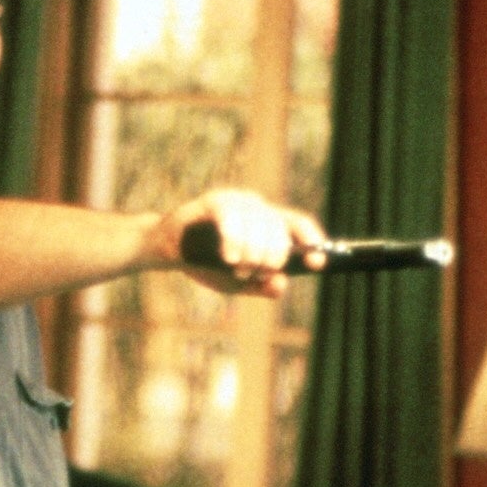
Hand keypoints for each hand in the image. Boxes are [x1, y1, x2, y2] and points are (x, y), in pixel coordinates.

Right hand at [156, 190, 326, 297]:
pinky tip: (229, 257)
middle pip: (278, 229)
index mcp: (267, 223)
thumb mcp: (237, 283)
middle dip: (271, 256)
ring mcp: (236, 201)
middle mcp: (256, 207)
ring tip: (237, 268)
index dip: (311, 241)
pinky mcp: (214, 201)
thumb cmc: (206, 263)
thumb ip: (260, 286)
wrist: (169, 251)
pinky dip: (233, 240)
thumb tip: (280, 284)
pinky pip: (231, 217)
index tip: (317, 262)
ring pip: (258, 223)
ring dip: (252, 251)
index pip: (298, 225)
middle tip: (255, 272)